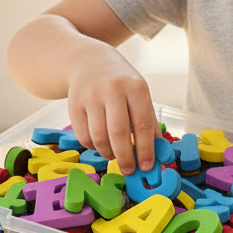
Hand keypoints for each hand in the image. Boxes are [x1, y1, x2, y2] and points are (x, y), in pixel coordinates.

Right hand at [64, 37, 159, 175]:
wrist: (89, 61)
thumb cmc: (120, 82)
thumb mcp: (139, 93)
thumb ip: (148, 120)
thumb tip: (158, 150)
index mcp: (135, 87)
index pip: (142, 123)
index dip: (145, 149)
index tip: (146, 166)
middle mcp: (112, 90)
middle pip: (118, 132)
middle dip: (125, 157)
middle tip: (129, 170)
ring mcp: (91, 97)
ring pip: (99, 137)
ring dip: (108, 153)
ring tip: (114, 155)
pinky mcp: (74, 105)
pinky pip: (83, 136)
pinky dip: (93, 147)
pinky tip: (100, 144)